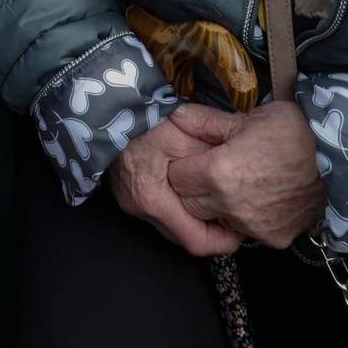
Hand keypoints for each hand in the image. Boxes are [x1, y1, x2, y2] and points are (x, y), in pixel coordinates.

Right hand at [108, 116, 243, 256]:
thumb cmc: (145, 117)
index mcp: (153, 199)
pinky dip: (175, 207)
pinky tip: (186, 191)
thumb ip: (211, 159)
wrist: (106, 105)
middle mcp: (138, 208)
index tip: (240, 232)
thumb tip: (237, 180)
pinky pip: (157, 212)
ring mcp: (129, 202)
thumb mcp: (186, 133)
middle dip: (209, 230)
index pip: (196, 242)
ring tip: (210, 201)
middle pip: (182, 237)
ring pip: (170, 226)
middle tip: (229, 214)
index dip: (223, 242)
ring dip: (191, 219)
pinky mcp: (126, 193)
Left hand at [167, 100, 324, 249]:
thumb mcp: (244, 118)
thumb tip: (174, 117)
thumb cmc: (290, 132)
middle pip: (191, 203)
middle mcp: (232, 206)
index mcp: (219, 173)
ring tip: (236, 181)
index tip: (193, 157)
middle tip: (209, 169)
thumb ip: (204, 121)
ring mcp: (253, 227)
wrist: (337, 160)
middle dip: (193, 186)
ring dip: (218, 204)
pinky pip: (245, 231)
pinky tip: (257, 196)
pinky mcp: (272, 239)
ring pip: (217, 219)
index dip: (182, 165)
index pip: (177, 178)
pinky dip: (244, 217)